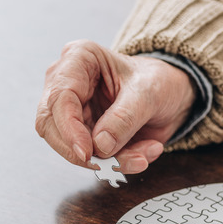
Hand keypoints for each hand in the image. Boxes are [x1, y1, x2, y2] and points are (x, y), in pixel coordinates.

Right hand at [36, 40, 195, 173]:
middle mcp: (68, 83)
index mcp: (79, 58)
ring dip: (107, 161)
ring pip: (70, 147)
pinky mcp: (83, 133)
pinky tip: (143, 154)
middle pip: (51, 126)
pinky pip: (91, 157)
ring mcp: (73, 111)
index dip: (69, 129)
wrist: (171, 94)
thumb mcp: (149, 93)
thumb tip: (100, 145)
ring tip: (142, 157)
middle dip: (82, 151)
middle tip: (111, 164)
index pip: (59, 97)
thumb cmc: (158, 80)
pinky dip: (117, 163)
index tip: (87, 152)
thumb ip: (125, 117)